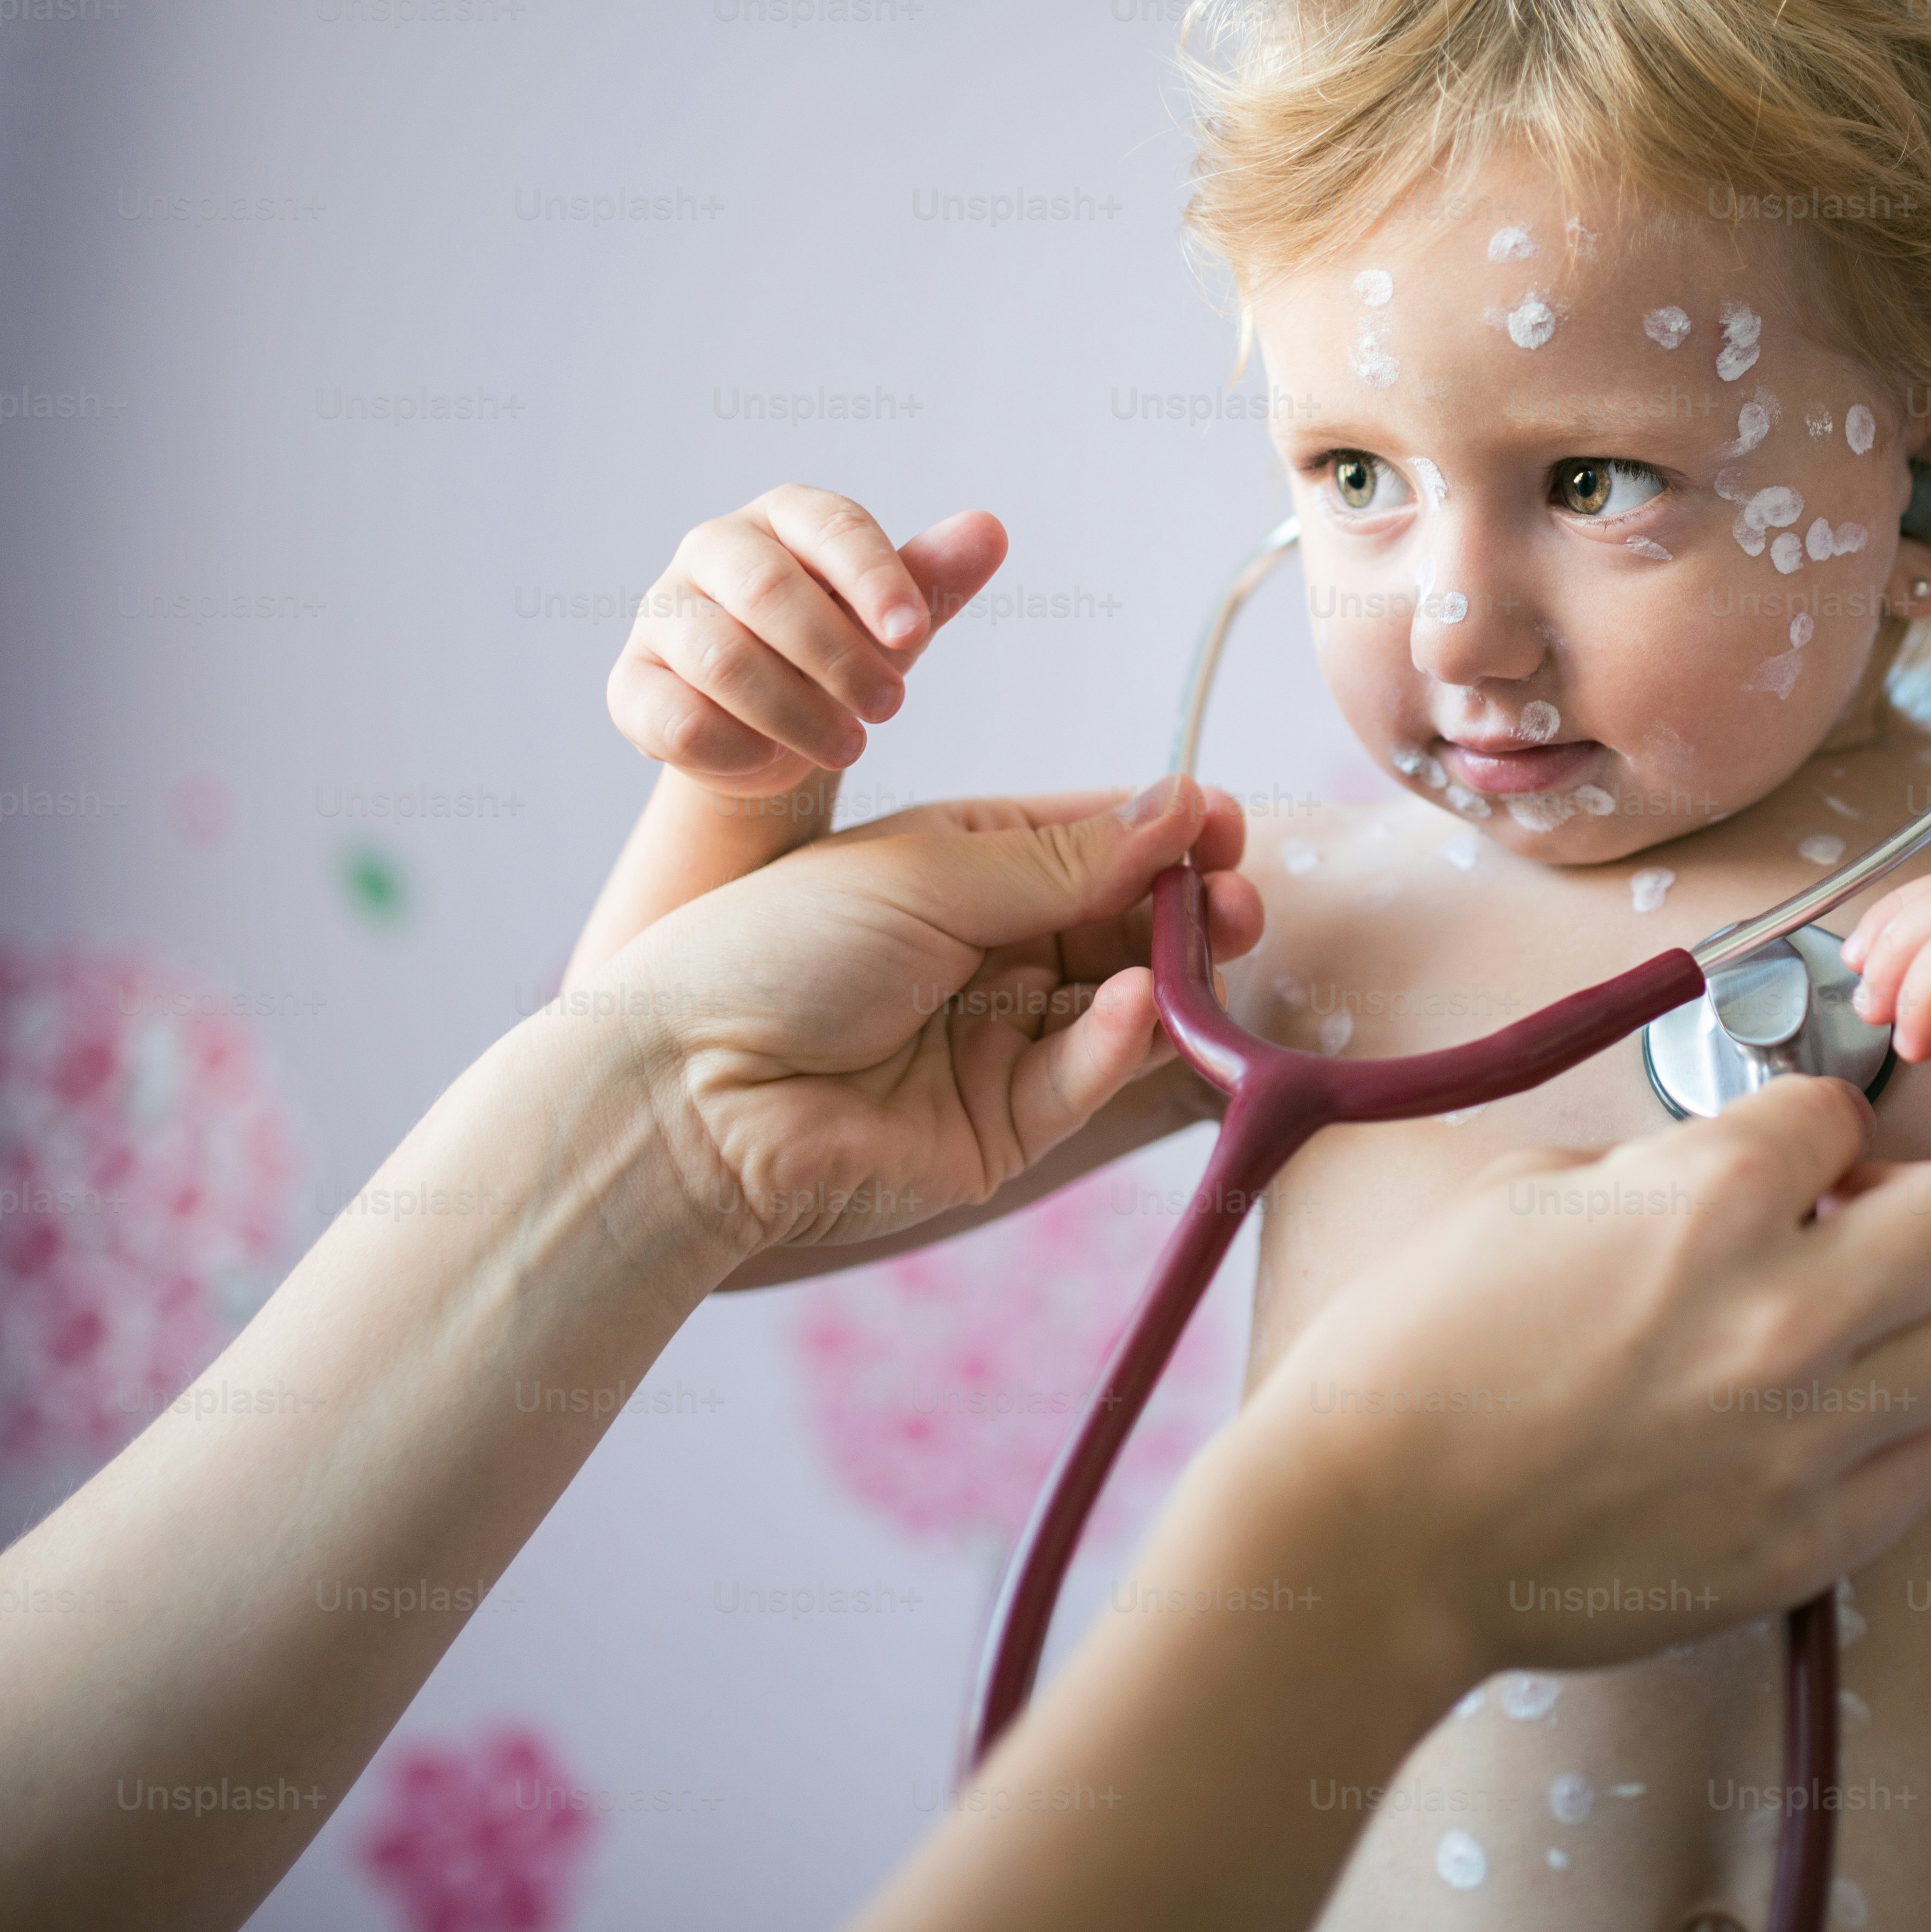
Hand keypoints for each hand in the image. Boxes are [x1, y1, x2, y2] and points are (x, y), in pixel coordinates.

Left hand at [590, 780, 1263, 1264]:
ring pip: (1119, 1002)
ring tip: (1218, 934)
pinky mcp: (1000, 1128)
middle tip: (1241, 891)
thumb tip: (1178, 803)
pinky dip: (1118, 1042)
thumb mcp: (925, 872)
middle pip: (1116, 922)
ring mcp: (995, 1044)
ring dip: (1175, 968)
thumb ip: (1062, 857)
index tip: (1222, 822)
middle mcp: (981, 953)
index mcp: (953, 870)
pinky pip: (1082, 1077)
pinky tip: (1137, 1007)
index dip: (1157, 831)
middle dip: (1185, 903)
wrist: (689, 1095)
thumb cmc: (773, 953)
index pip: (1083, 841)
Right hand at [608, 485, 1006, 799]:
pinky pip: (678, 717)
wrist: (770, 734)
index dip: (875, 578)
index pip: (830, 526)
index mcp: (783, 518)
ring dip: (795, 711)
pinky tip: (770, 759)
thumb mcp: (891, 621)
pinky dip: (735, 747)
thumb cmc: (837, 656)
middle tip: (892, 709)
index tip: (915, 633)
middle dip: (838, 658)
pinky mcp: (631, 684)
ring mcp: (662, 614)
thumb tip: (991, 529)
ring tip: (848, 746)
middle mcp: (712, 550)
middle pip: (768, 591)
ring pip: (722, 658)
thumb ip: (933, 579)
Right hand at [1201, 1076, 1930, 1681]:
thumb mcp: (1520, 1192)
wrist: (1368, 1536)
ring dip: (1909, 1327)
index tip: (1780, 1166)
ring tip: (1830, 1343)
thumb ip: (1653, 1169)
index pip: (1841, 1115)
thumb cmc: (1413, 1353)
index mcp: (1709, 1199)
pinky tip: (1800, 1440)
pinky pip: (1919, 1472)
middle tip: (1838, 1239)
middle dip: (1905, 1212)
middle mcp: (1786, 1312)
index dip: (1806, 1134)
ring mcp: (1805, 1441)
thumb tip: (1733, 1174)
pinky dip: (1878, 1446)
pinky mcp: (1801, 1547)